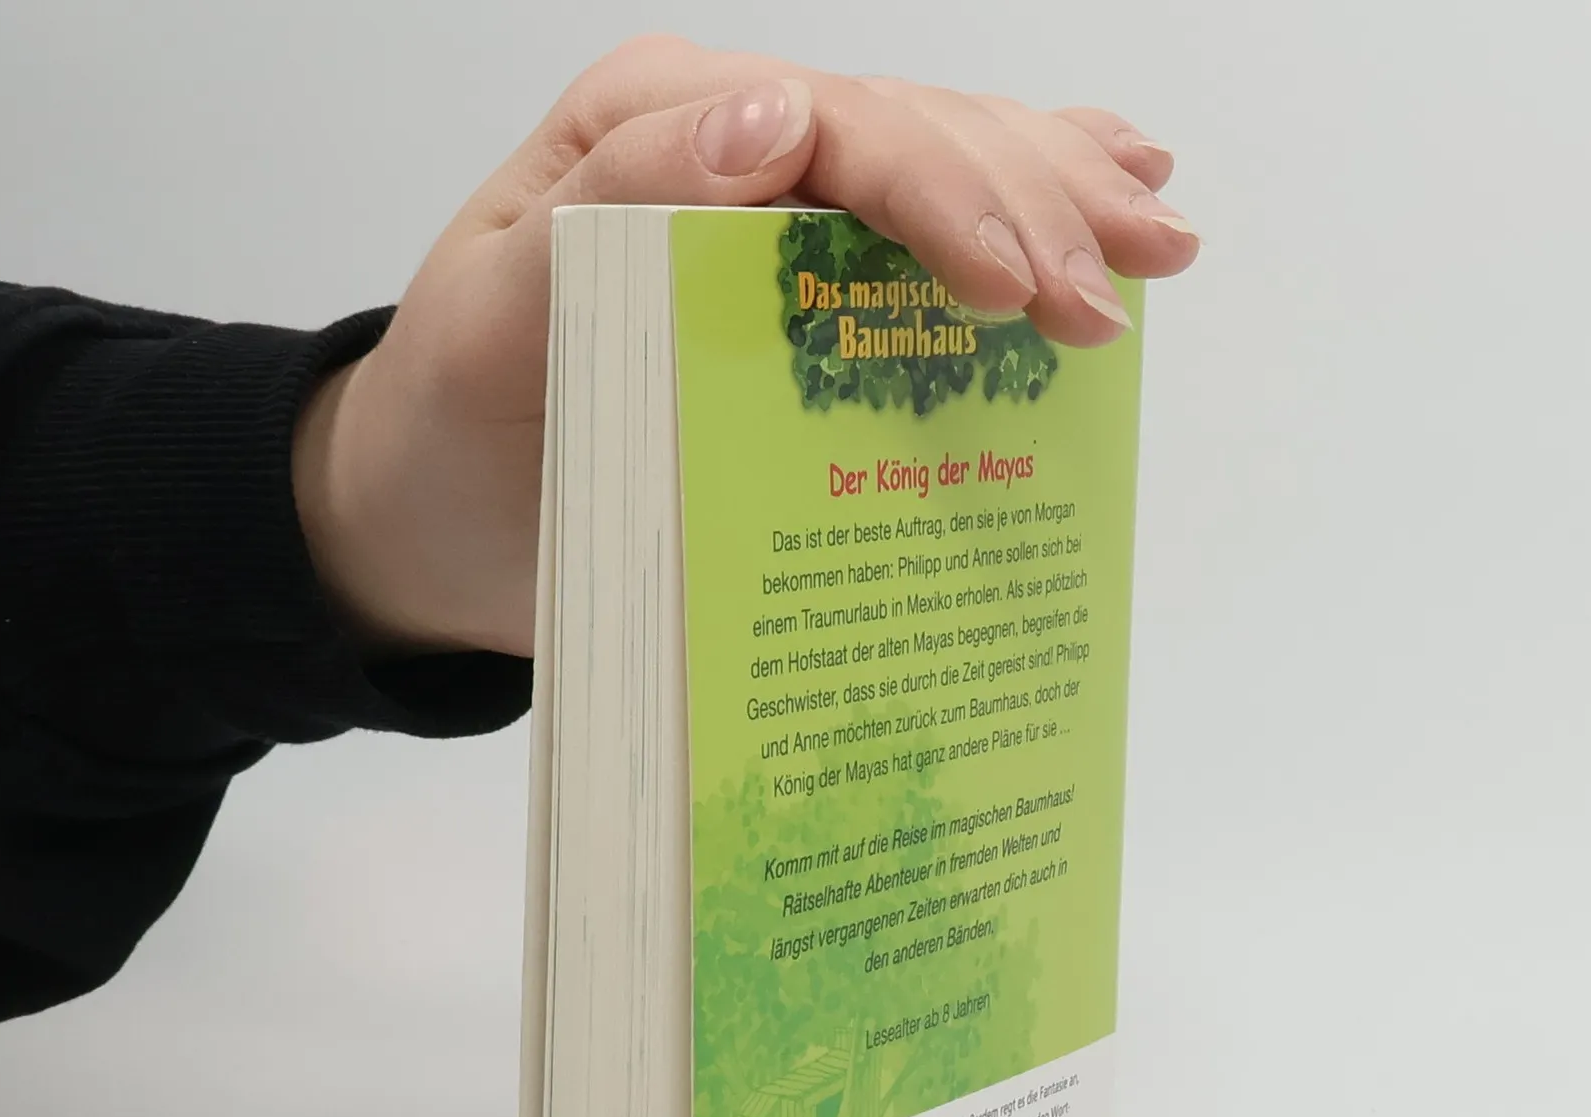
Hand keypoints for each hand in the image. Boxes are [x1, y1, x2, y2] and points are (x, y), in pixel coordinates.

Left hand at [292, 38, 1198, 655]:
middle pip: (912, 138)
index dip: (945, 198)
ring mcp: (770, 206)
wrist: (432, 515)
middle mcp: (723, 144)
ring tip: (1158, 240)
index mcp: (652, 129)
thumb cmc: (453, 428)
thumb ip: (621, 203)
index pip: (835, 127)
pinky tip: (1110, 189)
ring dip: (1057, 197)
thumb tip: (780, 126)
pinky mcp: (797, 281)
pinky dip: (1020, 208)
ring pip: (941, 166)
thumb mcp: (497, 319)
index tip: (1024, 291)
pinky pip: (923, 229)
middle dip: (1029, 206)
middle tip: (1119, 297)